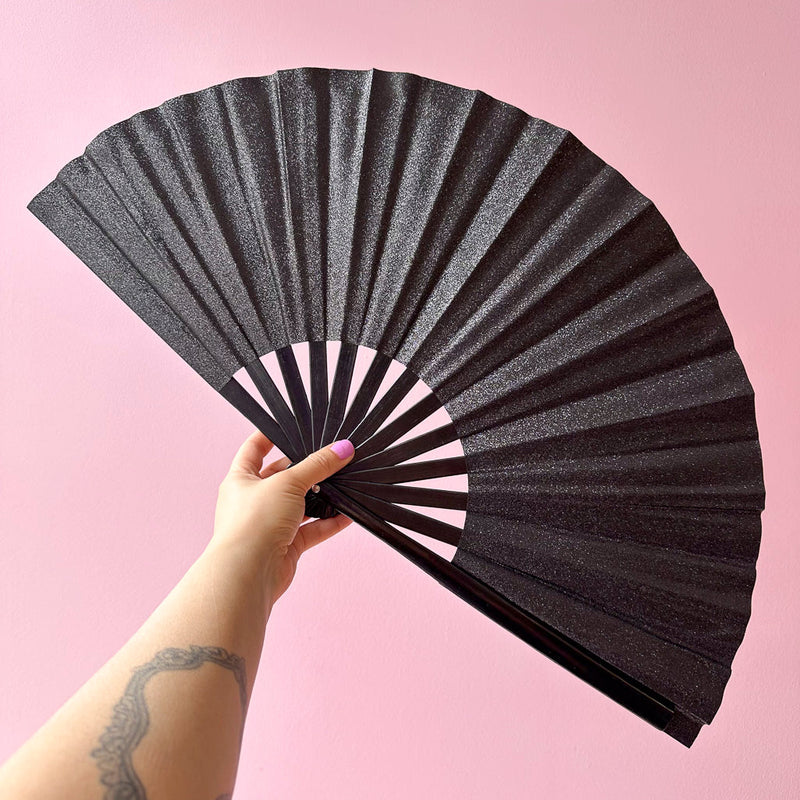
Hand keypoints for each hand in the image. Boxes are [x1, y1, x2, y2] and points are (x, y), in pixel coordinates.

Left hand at [211, 430, 355, 601]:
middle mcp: (252, 501)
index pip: (254, 449)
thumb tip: (341, 449)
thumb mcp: (288, 483)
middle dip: (306, 470)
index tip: (287, 428)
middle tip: (329, 458)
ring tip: (342, 485)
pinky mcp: (285, 545)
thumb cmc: (250, 526)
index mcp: (240, 479)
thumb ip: (317, 465)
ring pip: (300, 505)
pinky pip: (312, 530)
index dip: (269, 437)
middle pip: (283, 477)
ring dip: (320, 498)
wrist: (249, 573)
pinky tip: (346, 515)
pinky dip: (329, 523)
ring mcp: (269, 524)